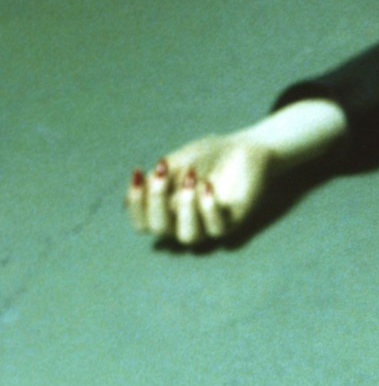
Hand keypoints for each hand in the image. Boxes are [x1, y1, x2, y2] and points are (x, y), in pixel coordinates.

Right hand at [125, 132, 275, 244]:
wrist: (245, 148)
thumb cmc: (208, 157)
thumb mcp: (175, 164)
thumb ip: (155, 181)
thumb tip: (126, 203)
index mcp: (171, 211)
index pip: (145, 223)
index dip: (136, 204)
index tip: (138, 173)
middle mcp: (188, 223)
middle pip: (161, 230)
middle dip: (155, 201)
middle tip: (160, 172)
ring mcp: (211, 225)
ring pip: (189, 236)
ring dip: (184, 206)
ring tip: (190, 177)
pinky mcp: (234, 221)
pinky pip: (217, 228)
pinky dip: (208, 207)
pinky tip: (206, 184)